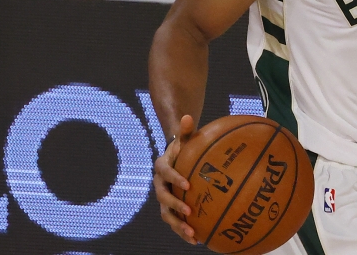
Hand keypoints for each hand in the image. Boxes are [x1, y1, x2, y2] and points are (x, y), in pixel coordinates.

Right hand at [152, 114, 197, 244]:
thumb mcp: (185, 139)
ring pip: (166, 214)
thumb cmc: (183, 149)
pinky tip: (198, 240)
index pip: (166, 173)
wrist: (175, 159)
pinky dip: (183, 232)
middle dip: (175, 206)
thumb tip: (187, 116)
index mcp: (161, 167)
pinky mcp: (169, 209)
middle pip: (162, 198)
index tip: (188, 184)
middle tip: (189, 211)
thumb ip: (186, 131)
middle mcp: (158, 185)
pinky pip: (174, 222)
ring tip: (192, 234)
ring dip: (178, 225)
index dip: (175, 179)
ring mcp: (163, 198)